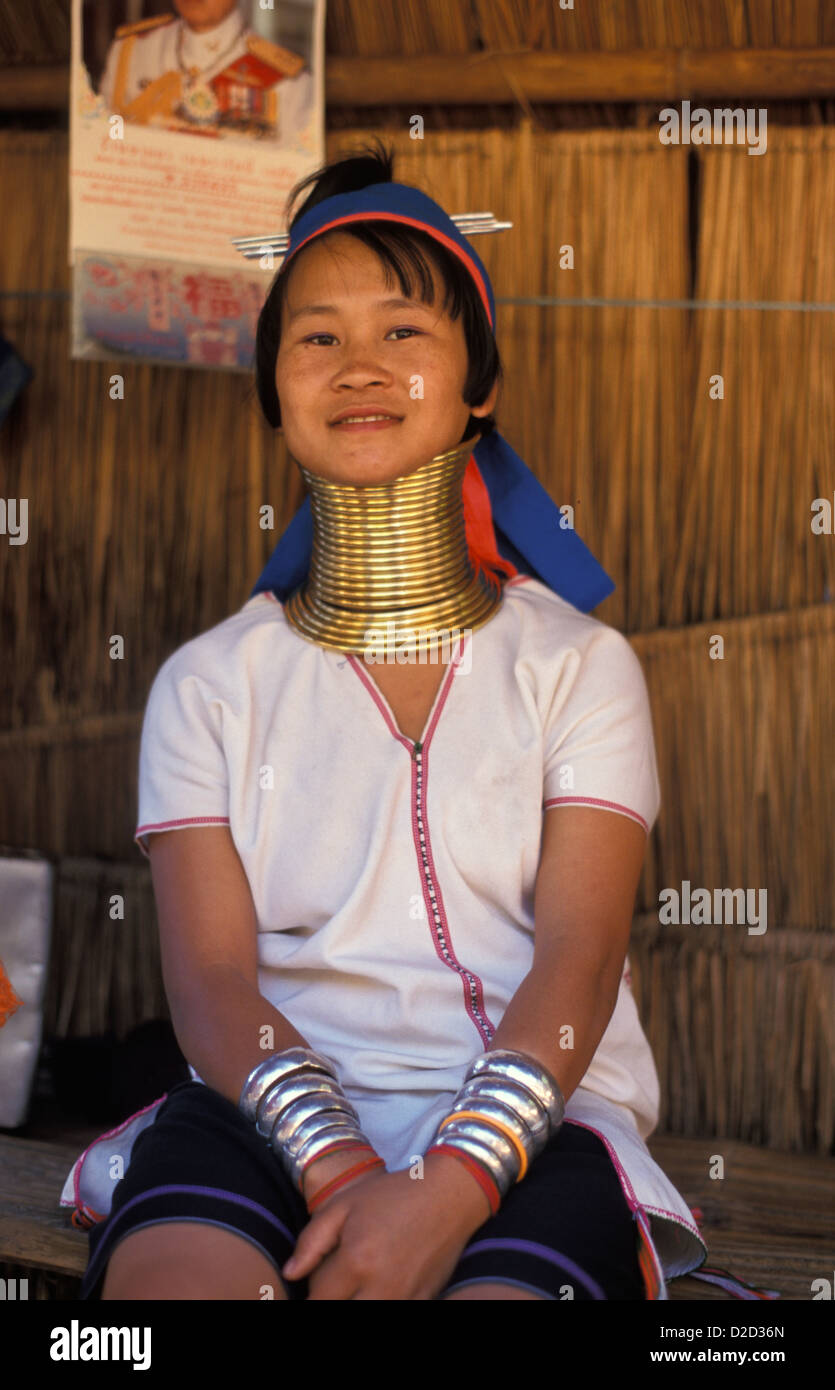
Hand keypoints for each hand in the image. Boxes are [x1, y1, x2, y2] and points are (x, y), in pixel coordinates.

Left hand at [282, 1153, 492, 1299]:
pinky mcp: (423, 1302)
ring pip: (367, 1315)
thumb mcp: (345, 1204)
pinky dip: (383, 1300)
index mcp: (357, 1260)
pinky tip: (382, 1285)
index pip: (318, 1300)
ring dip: (358, 1300)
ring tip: (359, 1282)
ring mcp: (405, 1298)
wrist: (448, 1195)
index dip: (313, 1291)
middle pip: (342, 1310)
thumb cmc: (393, 1195)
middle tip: (339, 1281)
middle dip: (334, 1299)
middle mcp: (381, 1287)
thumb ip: (312, 1241)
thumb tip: (290, 1273)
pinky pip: (397, 1310)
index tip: (321, 1276)